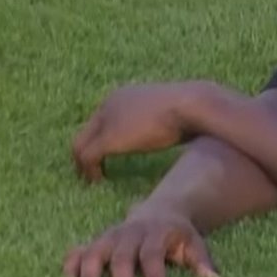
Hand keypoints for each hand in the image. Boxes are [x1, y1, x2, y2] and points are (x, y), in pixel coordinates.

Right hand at [62, 206, 219, 276]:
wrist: (159, 211)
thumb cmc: (177, 236)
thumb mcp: (194, 242)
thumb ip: (202, 261)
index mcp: (155, 233)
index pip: (152, 255)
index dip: (154, 276)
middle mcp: (129, 234)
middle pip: (121, 256)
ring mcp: (108, 238)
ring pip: (94, 253)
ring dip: (89, 274)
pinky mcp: (94, 243)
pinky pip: (76, 252)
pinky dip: (70, 267)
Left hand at [72, 82, 209, 181]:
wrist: (193, 106)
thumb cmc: (193, 109)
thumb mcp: (174, 114)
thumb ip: (164, 121)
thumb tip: (175, 133)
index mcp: (125, 95)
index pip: (103, 119)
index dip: (102, 139)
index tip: (107, 157)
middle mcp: (110, 103)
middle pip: (88, 131)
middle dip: (87, 152)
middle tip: (90, 172)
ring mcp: (107, 120)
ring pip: (82, 144)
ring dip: (84, 164)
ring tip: (91, 179)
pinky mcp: (108, 138)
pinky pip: (88, 156)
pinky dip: (89, 171)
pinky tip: (98, 181)